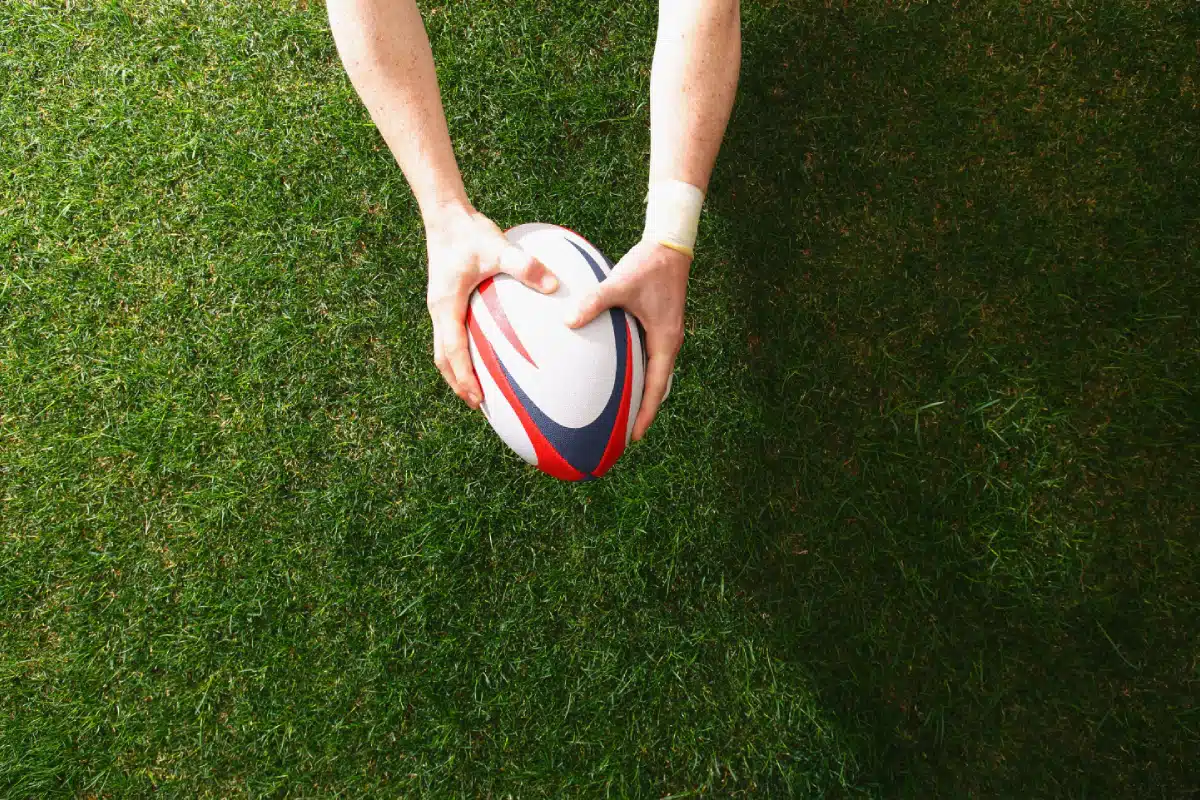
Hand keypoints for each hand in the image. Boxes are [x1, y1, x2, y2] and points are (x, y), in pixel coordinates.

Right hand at [425, 205, 558, 408]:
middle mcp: (439, 309)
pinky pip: (452, 332)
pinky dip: (463, 350)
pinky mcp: (447, 298)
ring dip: (458, 369)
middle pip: (442, 358)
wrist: (445, 213)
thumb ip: (526, 266)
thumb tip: (554, 286)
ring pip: (444, 347)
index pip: (452, 351)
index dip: (463, 377)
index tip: (477, 398)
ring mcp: (440, 304)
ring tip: (479, 387)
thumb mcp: (499, 247)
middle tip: (478, 404)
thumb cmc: (470, 231)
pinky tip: (486, 351)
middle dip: (458, 382)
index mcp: (446, 305)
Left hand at [566, 240, 689, 440]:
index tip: (634, 437)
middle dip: (642, 410)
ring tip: (620, 410)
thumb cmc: (648, 265)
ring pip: (652, 372)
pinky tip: (615, 373)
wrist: (669, 246)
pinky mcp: (657, 325)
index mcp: (665, 340)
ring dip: (639, 392)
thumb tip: (567, 321)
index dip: (646, 414)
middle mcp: (667, 342)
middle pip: (656, 386)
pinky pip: (647, 357)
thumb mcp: (620, 283)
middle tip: (623, 433)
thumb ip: (594, 301)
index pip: (656, 388)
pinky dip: (635, 371)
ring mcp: (664, 334)